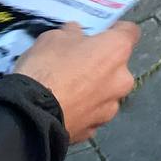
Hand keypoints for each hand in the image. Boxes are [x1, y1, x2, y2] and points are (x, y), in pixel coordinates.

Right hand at [14, 21, 140, 142]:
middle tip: (77, 64)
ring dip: (94, 90)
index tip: (100, 33)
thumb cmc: (47, 68)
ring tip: (68, 91)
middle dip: (102, 64)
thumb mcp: (53, 38)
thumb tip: (76, 35)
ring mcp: (110, 108)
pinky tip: (64, 108)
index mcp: (117, 51)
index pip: (130, 31)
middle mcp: (122, 80)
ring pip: (106, 93)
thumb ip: (72, 34)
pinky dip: (82, 110)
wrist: (30, 115)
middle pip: (118, 66)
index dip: (115, 30)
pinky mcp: (95, 129)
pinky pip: (92, 113)